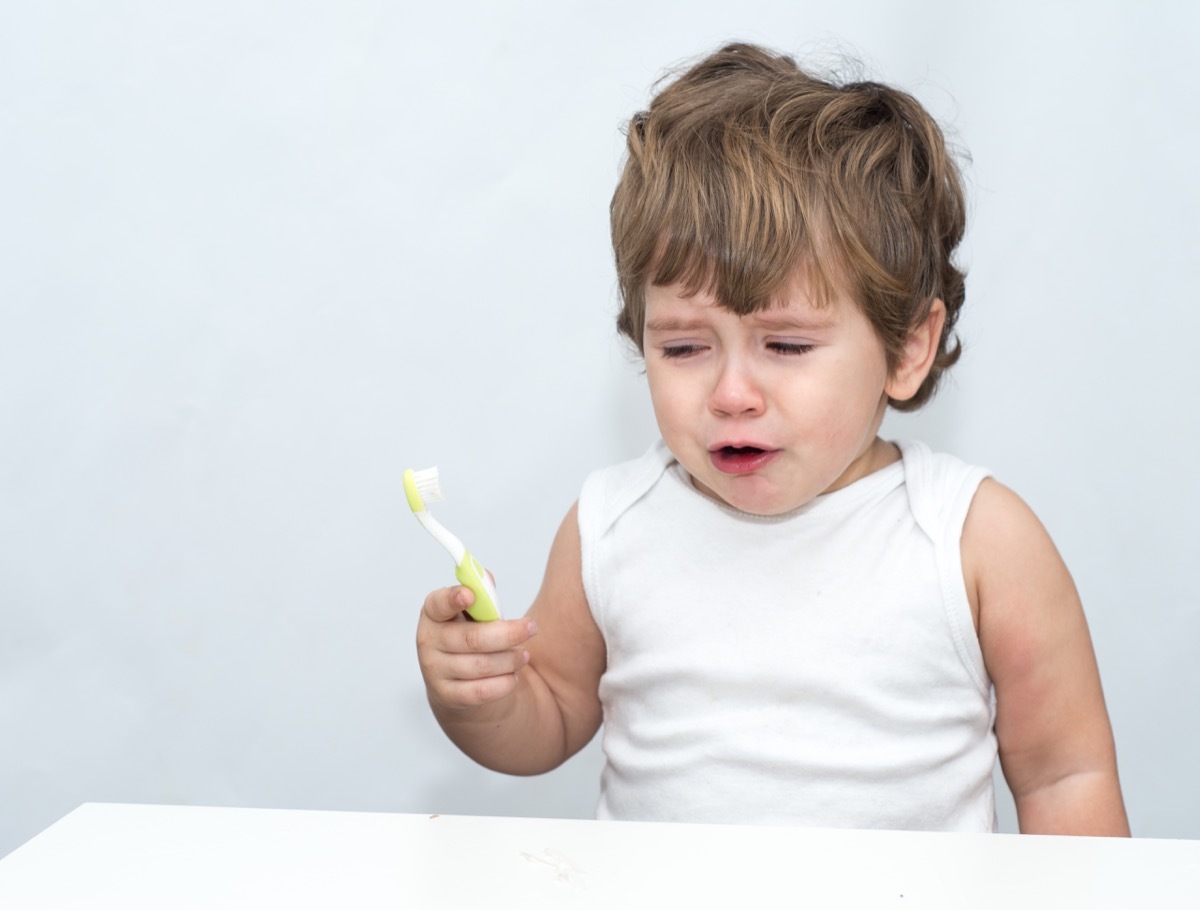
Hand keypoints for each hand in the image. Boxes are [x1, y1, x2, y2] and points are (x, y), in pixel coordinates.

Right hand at [416, 583, 538, 712]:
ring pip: (482, 665)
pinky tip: (513, 676)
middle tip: (531, 627)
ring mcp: (435, 670)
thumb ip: (482, 596)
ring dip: (511, 659)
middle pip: (472, 638)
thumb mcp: (474, 614)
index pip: (438, 604)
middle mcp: (429, 641)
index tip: (471, 594)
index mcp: (434, 613)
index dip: (453, 598)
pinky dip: (504, 683)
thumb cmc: (470, 638)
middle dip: (508, 633)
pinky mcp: (447, 695)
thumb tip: (486, 578)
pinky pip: (482, 691)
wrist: (459, 682)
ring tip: (524, 655)